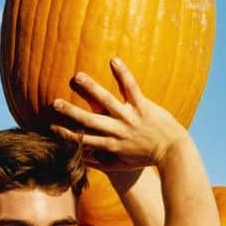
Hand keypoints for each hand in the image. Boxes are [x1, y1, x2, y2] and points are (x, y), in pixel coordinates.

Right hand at [49, 58, 187, 172]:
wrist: (174, 154)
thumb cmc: (148, 159)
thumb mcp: (125, 165)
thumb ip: (105, 163)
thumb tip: (86, 160)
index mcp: (112, 145)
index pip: (85, 140)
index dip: (67, 134)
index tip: (51, 127)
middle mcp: (118, 130)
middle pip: (90, 120)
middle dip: (71, 112)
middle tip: (55, 103)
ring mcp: (130, 117)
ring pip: (107, 101)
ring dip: (91, 88)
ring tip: (78, 76)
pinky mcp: (144, 107)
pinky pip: (131, 88)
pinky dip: (123, 74)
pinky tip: (113, 60)